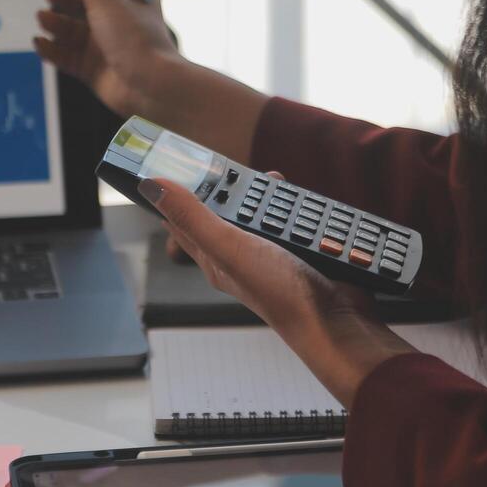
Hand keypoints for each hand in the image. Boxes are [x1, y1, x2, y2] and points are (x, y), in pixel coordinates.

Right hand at [35, 0, 179, 117]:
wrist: (150, 87)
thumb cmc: (137, 40)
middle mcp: (120, 17)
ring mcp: (106, 43)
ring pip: (71, 28)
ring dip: (53, 22)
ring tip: (44, 19)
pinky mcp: (94, 67)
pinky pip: (65, 55)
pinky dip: (51, 49)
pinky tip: (41, 44)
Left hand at [140, 177, 414, 406]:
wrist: (335, 321)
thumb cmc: (281, 292)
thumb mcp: (230, 247)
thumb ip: (194, 216)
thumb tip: (151, 186)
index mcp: (213, 258)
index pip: (181, 222)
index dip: (171, 195)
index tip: (166, 166)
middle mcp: (237, 258)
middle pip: (222, 213)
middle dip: (225, 186)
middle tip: (229, 165)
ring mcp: (269, 257)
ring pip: (258, 215)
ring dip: (264, 195)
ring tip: (272, 179)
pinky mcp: (297, 255)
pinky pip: (289, 222)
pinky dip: (292, 207)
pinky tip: (300, 203)